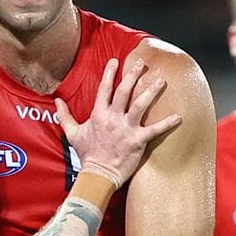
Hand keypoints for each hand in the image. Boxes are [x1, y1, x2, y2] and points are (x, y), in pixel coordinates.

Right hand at [55, 58, 181, 187]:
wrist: (98, 174)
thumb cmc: (87, 154)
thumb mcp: (72, 133)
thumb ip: (65, 116)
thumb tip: (57, 101)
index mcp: (99, 114)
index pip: (104, 89)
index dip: (109, 73)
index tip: (116, 61)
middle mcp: (113, 118)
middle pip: (124, 91)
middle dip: (133, 75)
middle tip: (142, 62)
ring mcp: (126, 129)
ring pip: (140, 105)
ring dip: (151, 92)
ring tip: (161, 80)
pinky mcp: (138, 141)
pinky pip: (155, 130)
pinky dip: (167, 123)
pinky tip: (178, 116)